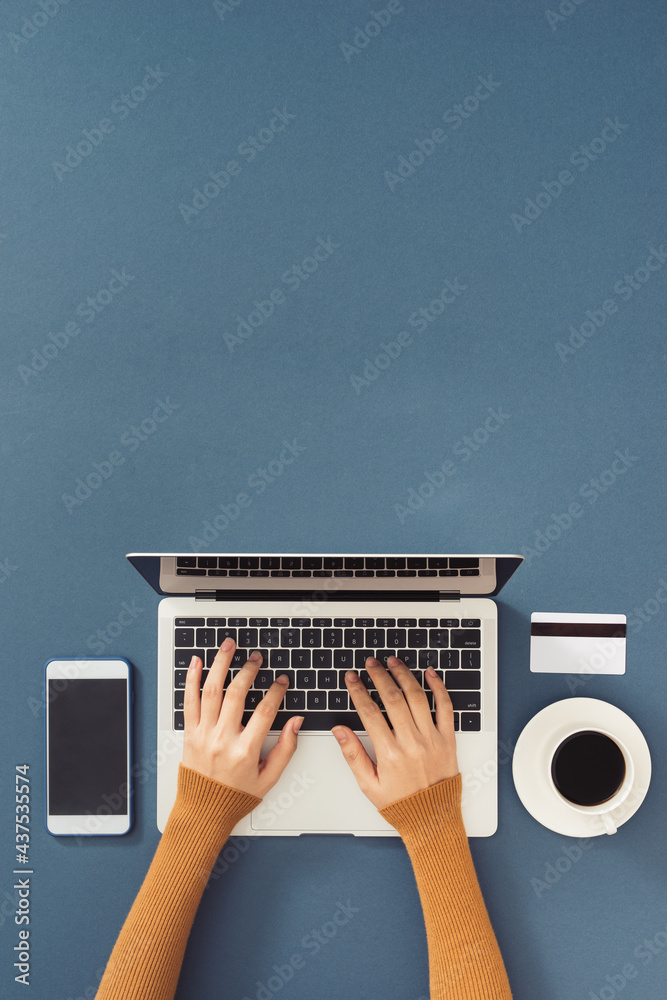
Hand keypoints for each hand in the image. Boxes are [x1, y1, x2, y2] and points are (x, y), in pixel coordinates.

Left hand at [182, 638, 303, 798]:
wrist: (203, 811)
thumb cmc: (236, 796)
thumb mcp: (268, 778)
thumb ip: (286, 749)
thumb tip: (296, 722)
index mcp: (244, 751)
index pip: (265, 712)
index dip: (276, 692)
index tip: (282, 681)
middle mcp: (222, 739)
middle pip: (237, 694)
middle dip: (249, 670)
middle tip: (257, 658)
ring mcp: (203, 734)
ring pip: (211, 690)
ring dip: (220, 664)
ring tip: (228, 646)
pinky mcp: (189, 733)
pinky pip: (188, 701)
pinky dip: (191, 679)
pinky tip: (196, 662)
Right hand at [332, 656, 458, 809]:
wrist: (432, 818)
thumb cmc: (401, 803)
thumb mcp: (369, 785)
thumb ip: (353, 755)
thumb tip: (339, 731)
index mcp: (390, 754)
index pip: (370, 713)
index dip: (359, 692)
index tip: (352, 679)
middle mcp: (412, 743)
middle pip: (393, 699)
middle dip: (379, 676)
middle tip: (371, 663)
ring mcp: (432, 739)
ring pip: (418, 697)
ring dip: (404, 676)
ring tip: (393, 662)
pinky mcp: (448, 739)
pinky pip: (445, 707)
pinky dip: (438, 688)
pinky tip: (429, 674)